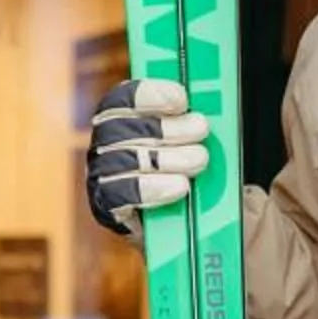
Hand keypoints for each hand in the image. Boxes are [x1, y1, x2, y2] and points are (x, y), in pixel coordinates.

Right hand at [87, 79, 211, 238]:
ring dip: (166, 158)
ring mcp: (103, 177)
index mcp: (122, 119)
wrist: (193, 223)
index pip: (122, 98)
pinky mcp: (108, 209)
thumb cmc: (194, 171)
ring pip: (124, 160)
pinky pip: (120, 196)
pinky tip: (180, 187)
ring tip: (199, 160)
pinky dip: (152, 189)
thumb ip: (196, 121)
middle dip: (166, 127)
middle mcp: (105, 145)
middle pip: (122, 128)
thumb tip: (214, 102)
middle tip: (201, 128)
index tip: (182, 99)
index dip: (149, 95)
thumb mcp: (198, 142)